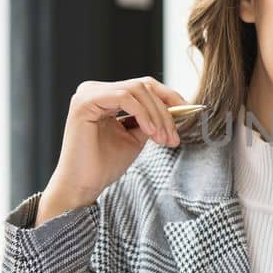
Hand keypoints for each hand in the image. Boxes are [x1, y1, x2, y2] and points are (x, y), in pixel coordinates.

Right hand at [36, 77, 188, 225]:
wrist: (83, 186)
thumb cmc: (105, 165)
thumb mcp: (136, 136)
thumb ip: (150, 118)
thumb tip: (177, 106)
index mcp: (106, 96)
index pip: (144, 86)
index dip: (169, 97)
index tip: (189, 113)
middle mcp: (95, 90)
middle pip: (143, 86)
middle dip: (165, 110)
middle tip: (174, 137)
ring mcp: (88, 93)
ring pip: (137, 90)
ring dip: (157, 115)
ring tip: (164, 139)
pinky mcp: (84, 102)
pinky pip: (125, 98)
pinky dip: (143, 114)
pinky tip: (151, 133)